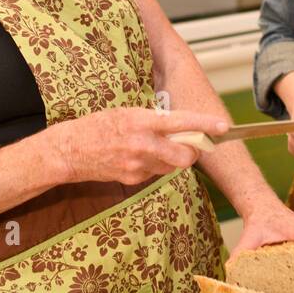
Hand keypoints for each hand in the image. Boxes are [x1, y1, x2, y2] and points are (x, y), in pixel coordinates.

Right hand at [54, 107, 227, 185]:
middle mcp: (143, 145)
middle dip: (192, 152)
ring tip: (154, 148)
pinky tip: (137, 158)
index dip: (205, 125)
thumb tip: (180, 127)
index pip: (181, 122)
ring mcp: (138, 165)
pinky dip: (155, 166)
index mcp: (141, 122)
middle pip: (185, 156)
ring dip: (172, 159)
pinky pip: (156, 173)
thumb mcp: (127, 113)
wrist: (70, 150)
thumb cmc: (99, 125)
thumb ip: (154, 120)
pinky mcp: (133, 179)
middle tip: (189, 145)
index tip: (224, 126)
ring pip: (173, 167)